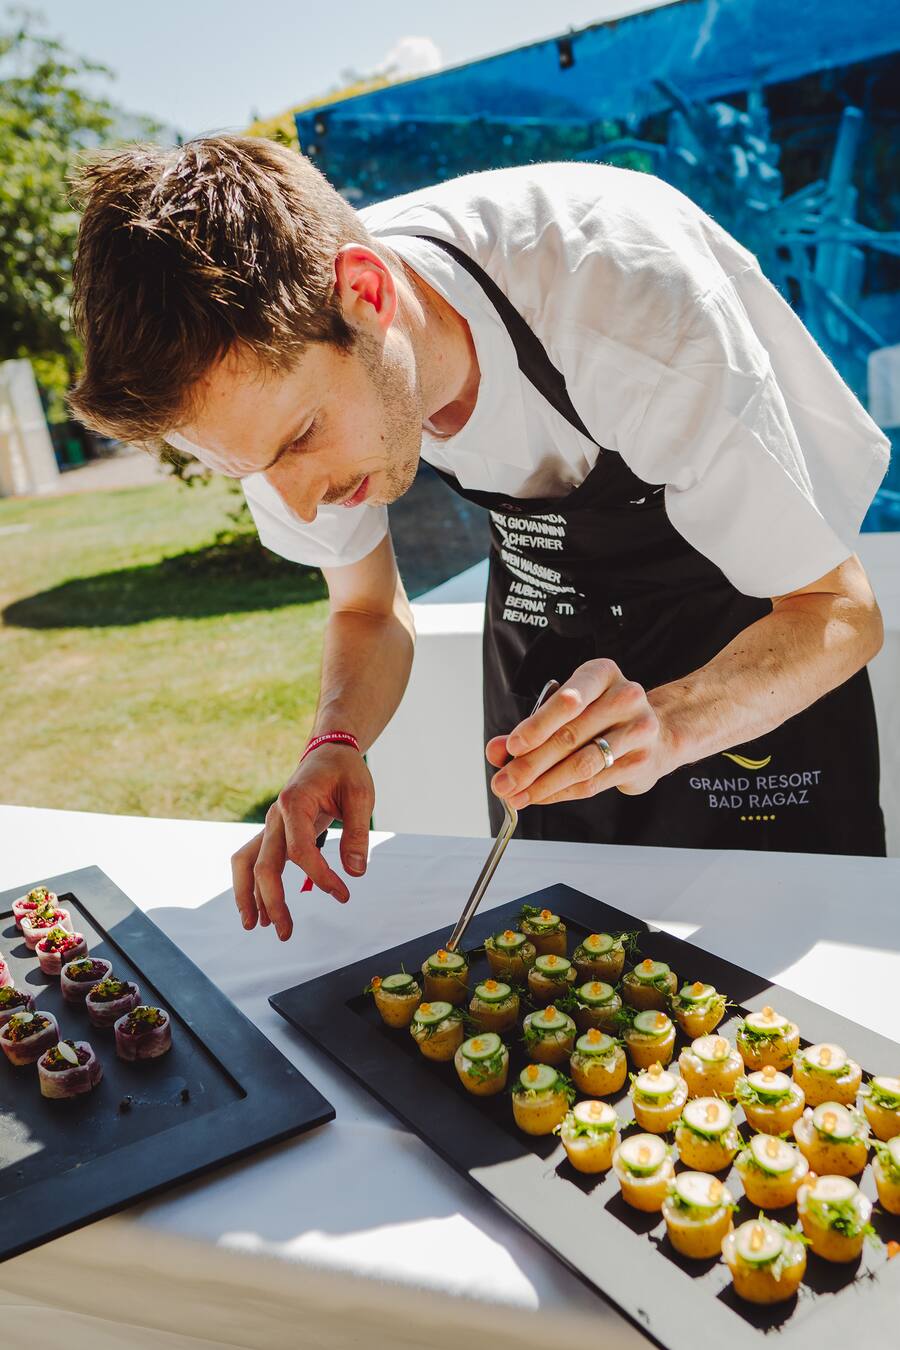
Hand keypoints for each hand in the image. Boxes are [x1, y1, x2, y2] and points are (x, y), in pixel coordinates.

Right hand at [231, 745, 373, 940]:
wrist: (328, 752)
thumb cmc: (345, 771)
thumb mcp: (360, 795)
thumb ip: (358, 834)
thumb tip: (356, 872)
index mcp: (294, 802)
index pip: (300, 850)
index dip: (320, 876)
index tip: (343, 893)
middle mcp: (275, 816)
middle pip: (263, 864)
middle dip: (272, 901)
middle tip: (286, 933)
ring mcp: (270, 825)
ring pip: (246, 863)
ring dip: (248, 896)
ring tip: (256, 927)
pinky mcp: (273, 833)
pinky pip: (252, 860)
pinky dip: (250, 886)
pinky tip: (258, 911)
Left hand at [486, 659, 672, 807]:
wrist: (657, 733)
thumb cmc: (601, 716)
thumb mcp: (566, 709)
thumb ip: (530, 727)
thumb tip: (496, 751)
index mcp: (601, 673)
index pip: (568, 700)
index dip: (538, 725)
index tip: (512, 745)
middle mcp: (625, 697)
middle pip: (570, 736)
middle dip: (529, 763)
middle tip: (503, 782)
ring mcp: (638, 730)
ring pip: (581, 764)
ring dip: (543, 784)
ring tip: (516, 794)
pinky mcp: (641, 762)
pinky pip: (593, 782)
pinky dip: (560, 793)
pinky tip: (540, 796)